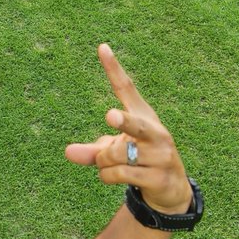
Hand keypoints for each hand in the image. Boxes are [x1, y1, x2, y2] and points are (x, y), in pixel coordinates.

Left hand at [65, 44, 190, 215]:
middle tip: (111, 116)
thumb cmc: (139, 162)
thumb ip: (92, 151)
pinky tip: (114, 177)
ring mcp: (161, 155)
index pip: (126, 88)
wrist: (171, 191)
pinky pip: (119, 174)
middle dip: (123, 121)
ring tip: (112, 167)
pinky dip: (107, 177)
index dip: (113, 69)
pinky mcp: (160, 177)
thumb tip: (67, 152)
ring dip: (103, 163)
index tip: (101, 47)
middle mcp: (155, 132)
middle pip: (134, 123)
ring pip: (114, 155)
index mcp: (143, 116)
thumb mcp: (113, 153)